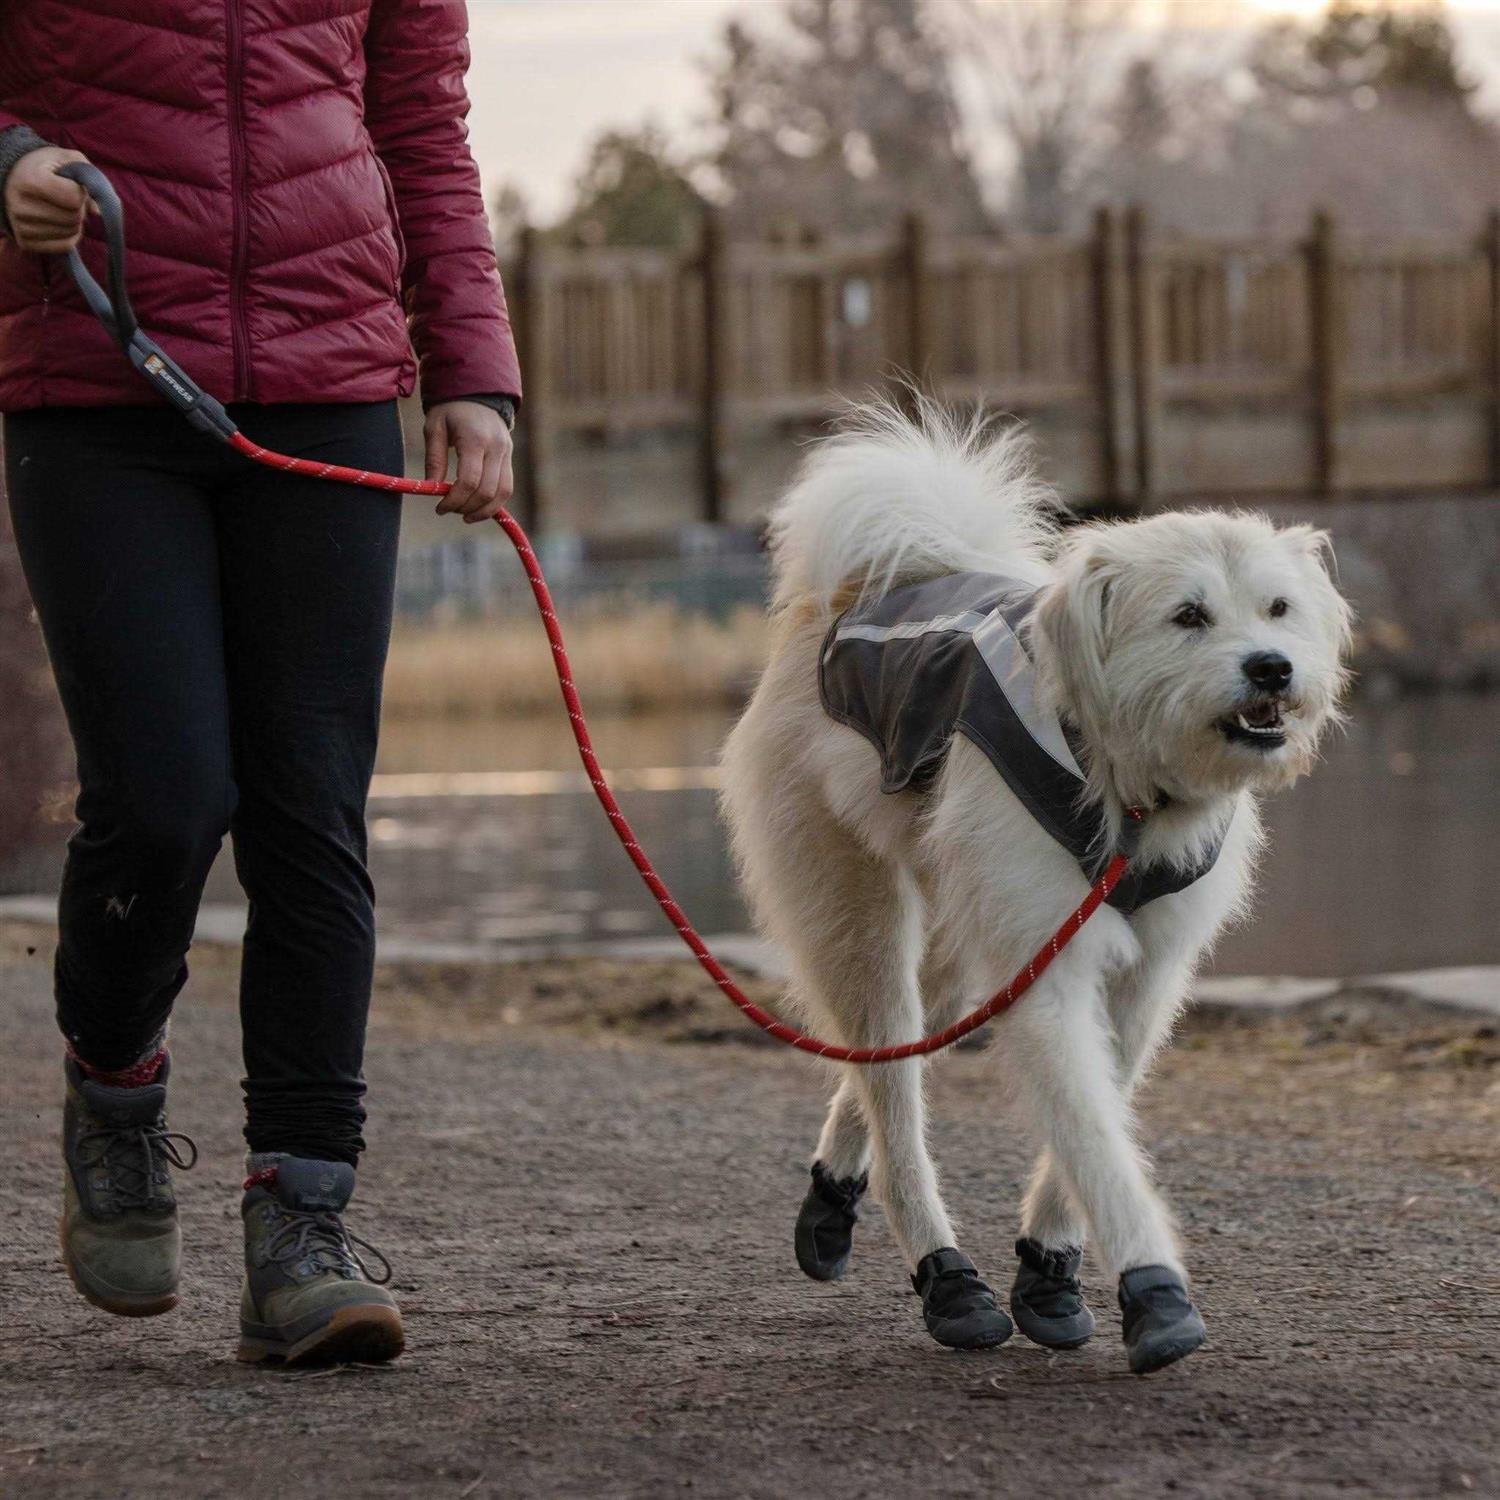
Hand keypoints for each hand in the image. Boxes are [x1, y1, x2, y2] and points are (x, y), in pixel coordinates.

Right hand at [4, 146, 90, 253]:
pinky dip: (70, 235)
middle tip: (65, 198)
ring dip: (75, 222)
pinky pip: (65, 246)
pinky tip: (59, 222)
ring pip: (71, 233)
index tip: (69, 184)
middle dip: (78, 208)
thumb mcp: (68, 159)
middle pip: (74, 218)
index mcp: (30, 180)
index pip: (74, 198)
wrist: (15, 179)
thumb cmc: (47, 168)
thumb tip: (98, 212)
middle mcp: (20, 205)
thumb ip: (91, 178)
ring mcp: (20, 226)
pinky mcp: (26, 242)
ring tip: (60, 207)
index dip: (80, 191)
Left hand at [425, 400, 513, 523]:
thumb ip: (434, 459)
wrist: (477, 391)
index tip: (440, 508)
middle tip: (450, 510)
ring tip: (465, 515)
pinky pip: (507, 487)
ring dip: (484, 510)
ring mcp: (506, 452)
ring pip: (503, 493)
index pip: (469, 480)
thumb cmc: (450, 410)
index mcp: (475, 439)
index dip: (455, 500)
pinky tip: (478, 507)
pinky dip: (494, 502)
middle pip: (487, 491)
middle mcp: (496, 447)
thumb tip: (433, 489)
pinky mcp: (510, 457)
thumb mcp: (434, 428)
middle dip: (467, 507)